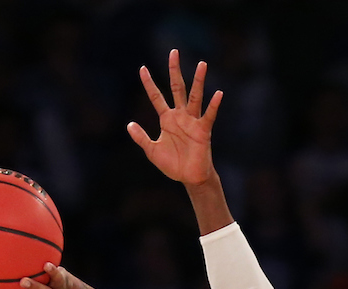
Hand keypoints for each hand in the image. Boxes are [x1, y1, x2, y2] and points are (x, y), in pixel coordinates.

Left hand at [128, 49, 222, 185]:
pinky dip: (213, 105)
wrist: (189, 178)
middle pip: (177, 88)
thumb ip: (141, 138)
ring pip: (195, 97)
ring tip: (201, 64)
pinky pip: (209, 115)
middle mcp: (180, 116)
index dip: (149, 83)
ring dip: (198, 81)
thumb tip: (129, 125)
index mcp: (166, 119)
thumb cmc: (173, 164)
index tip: (142, 68)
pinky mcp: (203, 131)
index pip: (156, 97)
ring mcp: (192, 121)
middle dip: (174, 71)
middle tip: (173, 52)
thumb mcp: (152, 150)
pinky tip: (218, 93)